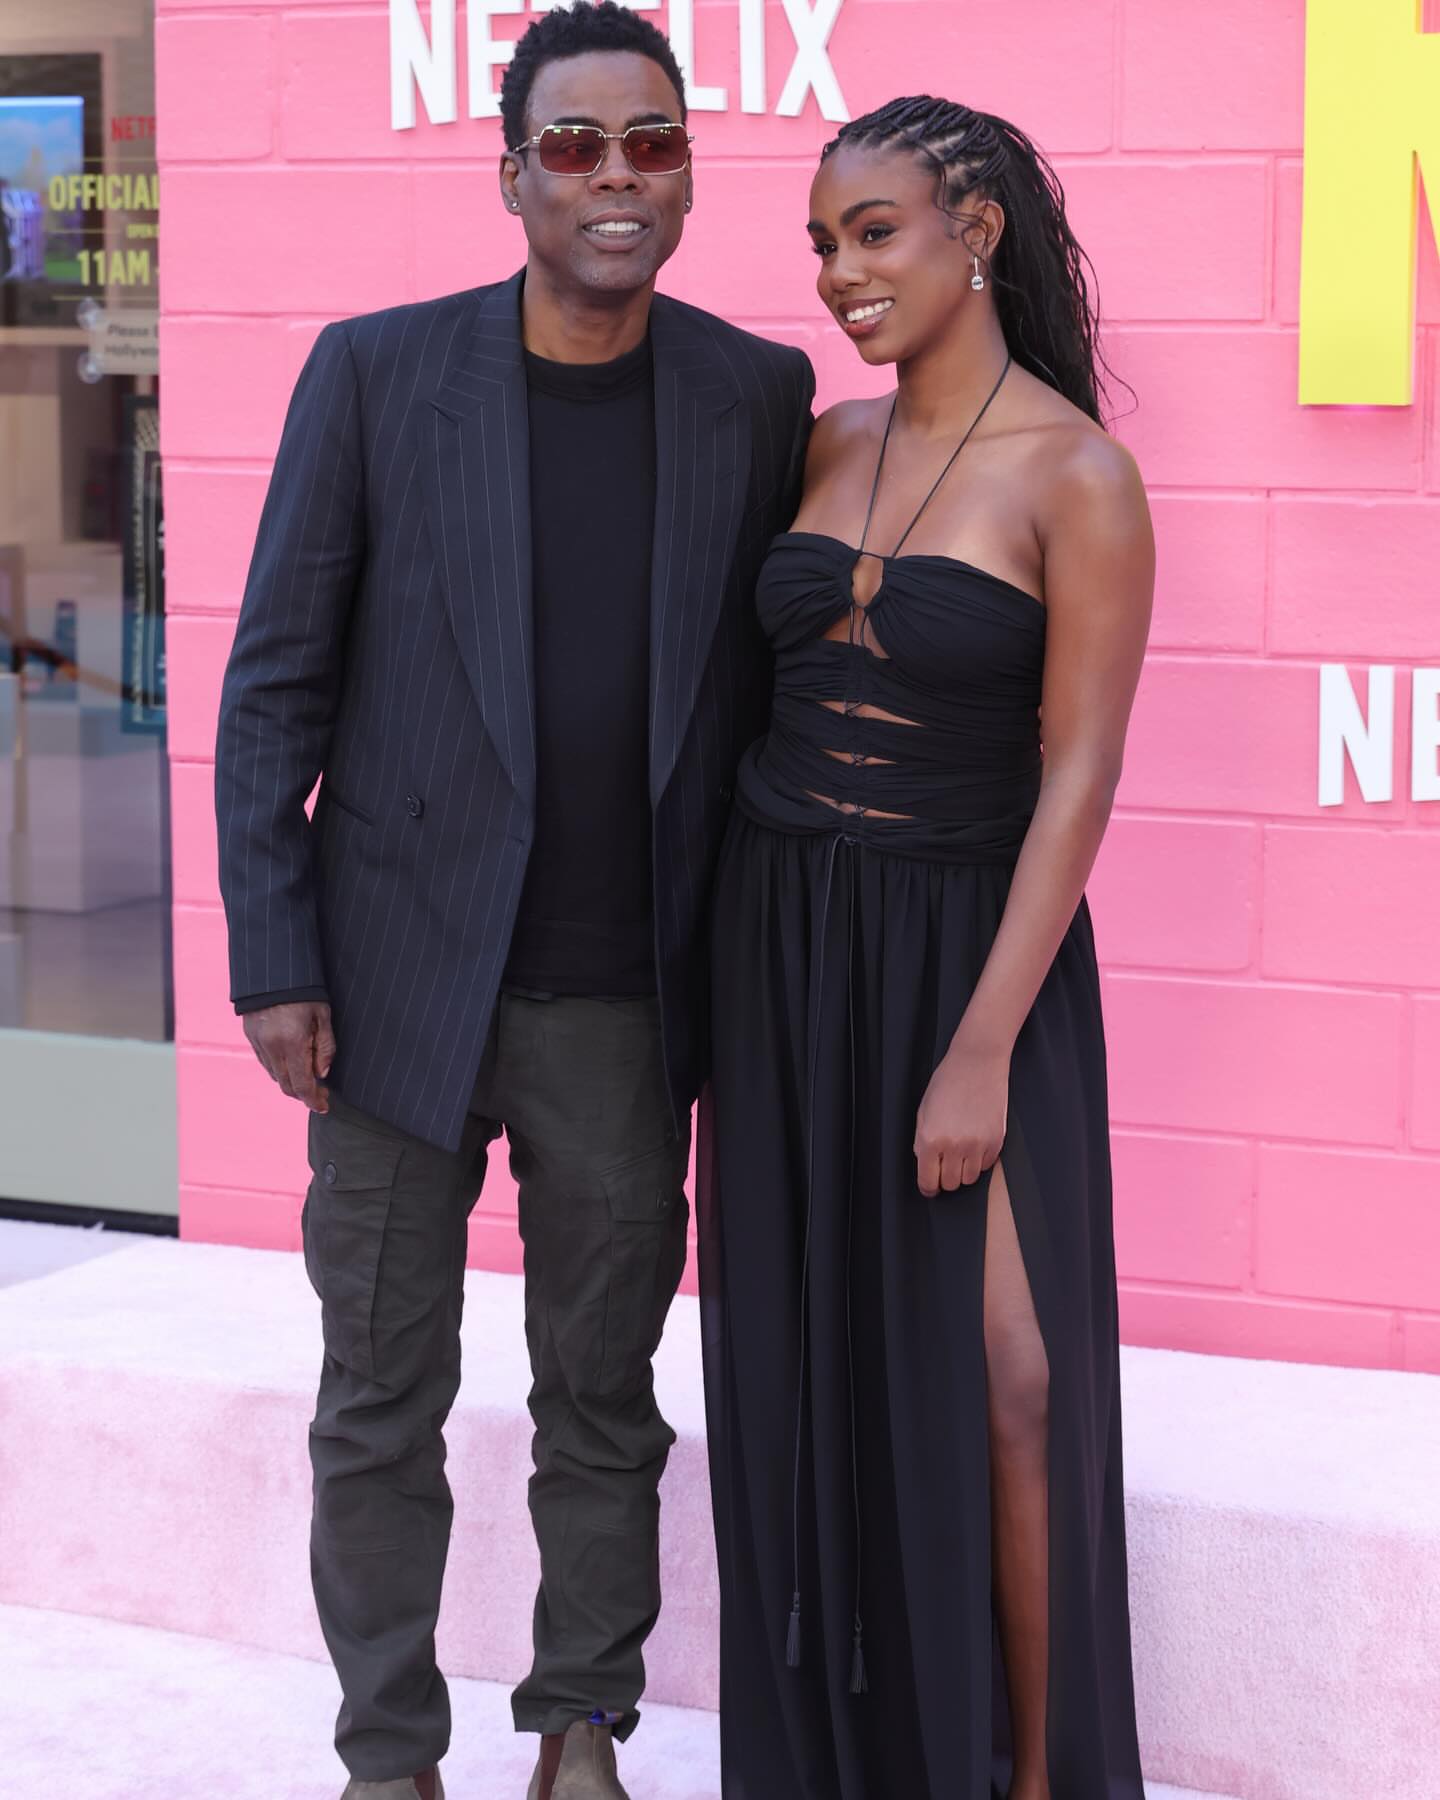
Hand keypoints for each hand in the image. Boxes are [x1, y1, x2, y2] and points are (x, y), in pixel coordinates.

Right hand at [243, 1001, 335, 1112]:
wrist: (272, 969)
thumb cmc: (304, 990)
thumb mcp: (323, 1016)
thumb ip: (324, 1047)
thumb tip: (321, 1074)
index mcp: (292, 1042)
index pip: (302, 1084)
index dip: (313, 1100)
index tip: (323, 1107)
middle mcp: (271, 1047)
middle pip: (286, 1085)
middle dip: (303, 1094)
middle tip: (320, 1093)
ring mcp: (258, 1042)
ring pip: (274, 1075)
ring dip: (290, 1082)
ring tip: (307, 1076)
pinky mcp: (250, 1036)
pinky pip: (265, 1062)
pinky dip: (278, 1069)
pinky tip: (291, 1063)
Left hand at [913, 1036, 1009, 1195]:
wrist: (977, 1063)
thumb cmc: (947, 1083)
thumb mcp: (924, 1111)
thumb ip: (921, 1140)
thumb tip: (925, 1164)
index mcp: (931, 1138)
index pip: (928, 1180)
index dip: (928, 1187)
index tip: (930, 1187)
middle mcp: (954, 1146)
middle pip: (950, 1184)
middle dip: (945, 1178)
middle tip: (944, 1164)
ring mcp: (978, 1145)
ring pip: (969, 1179)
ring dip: (963, 1171)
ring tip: (960, 1152)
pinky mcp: (996, 1142)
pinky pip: (986, 1166)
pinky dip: (979, 1161)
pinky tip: (974, 1143)